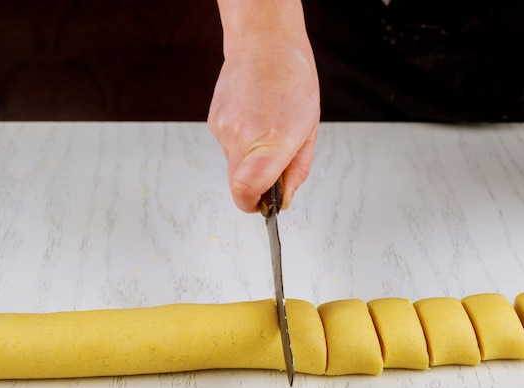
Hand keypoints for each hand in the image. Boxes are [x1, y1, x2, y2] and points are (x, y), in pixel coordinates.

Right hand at [208, 27, 319, 212]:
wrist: (264, 43)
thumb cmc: (293, 79)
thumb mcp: (309, 130)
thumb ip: (297, 170)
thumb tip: (284, 198)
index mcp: (273, 139)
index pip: (247, 190)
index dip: (254, 205)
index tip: (264, 207)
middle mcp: (242, 136)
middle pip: (238, 184)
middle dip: (256, 186)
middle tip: (274, 167)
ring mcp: (223, 128)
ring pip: (233, 165)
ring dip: (251, 159)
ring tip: (267, 129)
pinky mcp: (213, 122)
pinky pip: (228, 147)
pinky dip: (242, 143)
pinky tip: (254, 120)